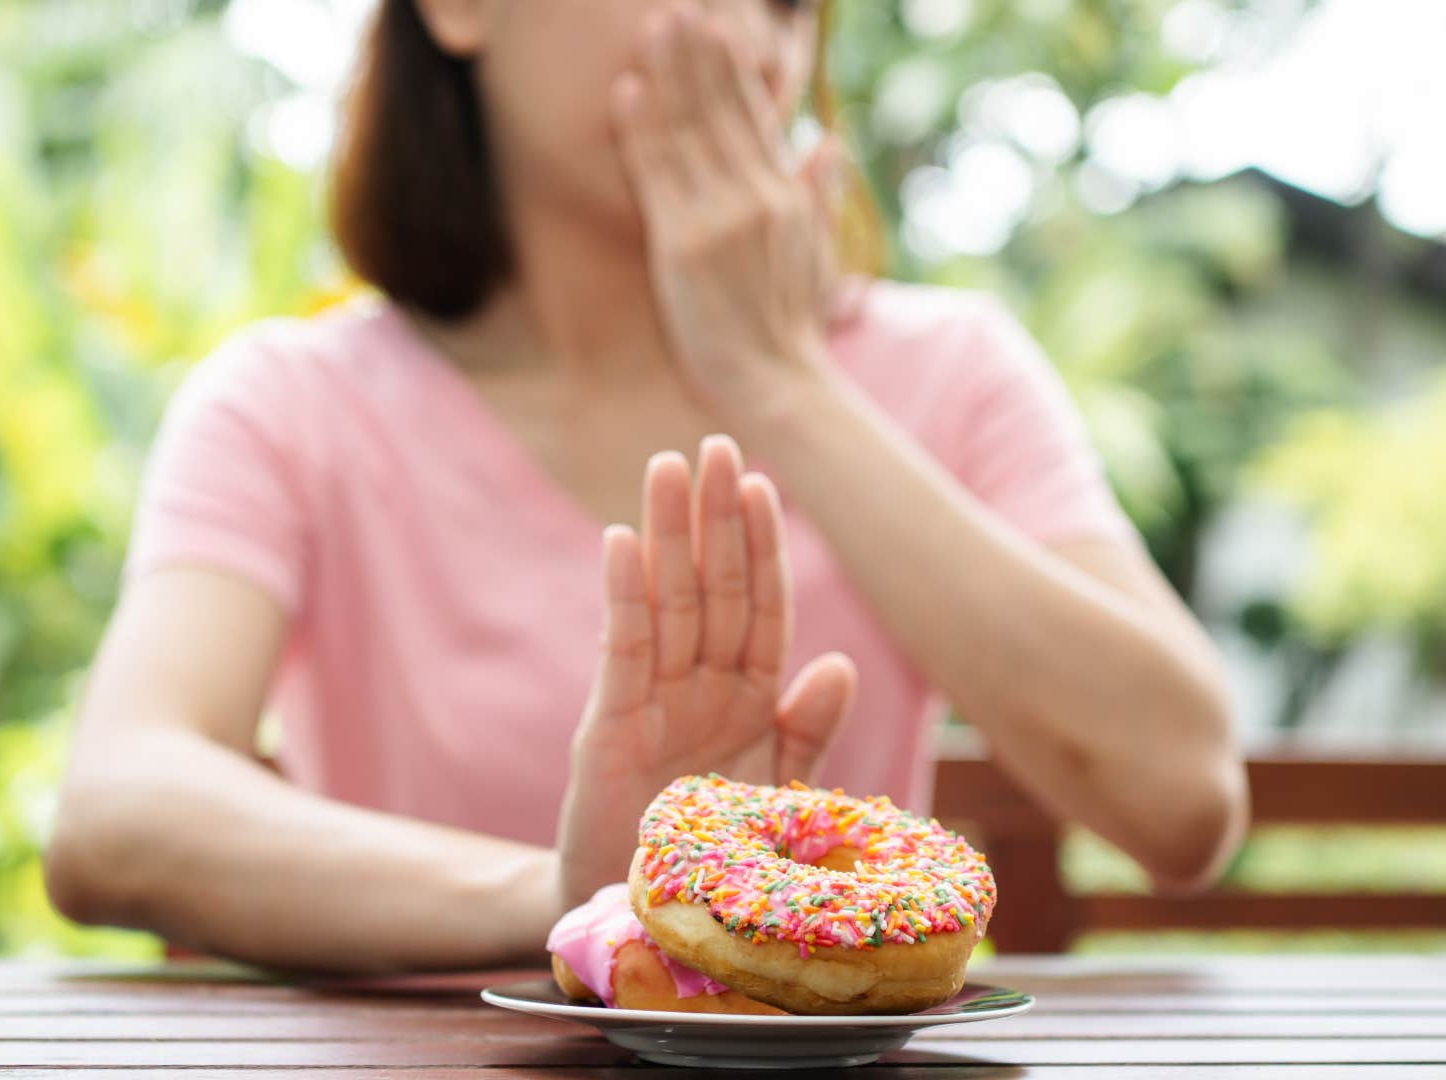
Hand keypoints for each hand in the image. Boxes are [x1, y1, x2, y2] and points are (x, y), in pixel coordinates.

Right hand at [556, 433, 857, 904]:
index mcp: (745, 698)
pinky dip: (622, 598)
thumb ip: (803, 729)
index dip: (763, 547)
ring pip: (666, 604)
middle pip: (712, 588)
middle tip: (715, 444)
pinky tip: (622, 543)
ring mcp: (651, 704)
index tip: (765, 483)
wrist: (639, 916)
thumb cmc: (709, 853)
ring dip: (668, 535)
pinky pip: (620, 653)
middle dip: (715, 518)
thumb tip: (838, 663)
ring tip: (668, 466)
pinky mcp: (607, 730)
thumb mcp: (773, 792)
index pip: (759, 607)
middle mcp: (697, 688)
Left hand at [610, 2, 845, 421]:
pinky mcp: (684, 243)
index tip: (720, 23)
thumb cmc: (789, 326)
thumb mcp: (815, 254)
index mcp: (786, 195)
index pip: (757, 117)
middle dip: (700, 55)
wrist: (776, 382)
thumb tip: (829, 144)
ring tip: (653, 26)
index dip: (735, 69)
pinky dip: (642, 132)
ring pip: (690, 132)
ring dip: (669, 75)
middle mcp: (757, 196)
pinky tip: (629, 91)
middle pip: (723, 111)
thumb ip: (817, 195)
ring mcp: (721, 217)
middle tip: (680, 6)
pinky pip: (659, 176)